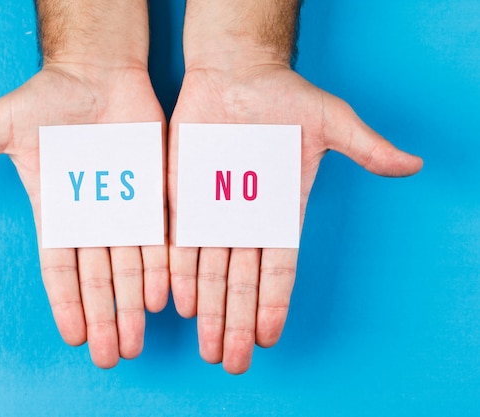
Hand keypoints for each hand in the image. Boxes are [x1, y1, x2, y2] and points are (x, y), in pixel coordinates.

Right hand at [0, 63, 168, 367]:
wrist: (95, 71)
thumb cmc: (47, 97)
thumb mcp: (1, 125)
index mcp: (57, 211)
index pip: (60, 268)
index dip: (67, 304)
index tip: (73, 337)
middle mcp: (93, 217)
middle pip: (100, 278)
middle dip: (105, 318)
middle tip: (113, 355)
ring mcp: (124, 207)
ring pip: (131, 266)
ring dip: (134, 305)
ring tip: (138, 341)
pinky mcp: (153, 192)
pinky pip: (159, 236)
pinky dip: (162, 267)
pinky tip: (164, 297)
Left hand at [168, 64, 422, 373]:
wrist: (236, 73)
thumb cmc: (285, 97)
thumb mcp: (330, 120)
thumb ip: (364, 146)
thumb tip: (412, 164)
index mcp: (279, 211)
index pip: (278, 267)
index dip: (273, 303)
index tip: (268, 337)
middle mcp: (244, 219)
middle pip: (240, 281)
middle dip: (236, 322)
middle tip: (231, 360)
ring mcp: (211, 209)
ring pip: (208, 270)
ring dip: (208, 310)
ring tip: (206, 347)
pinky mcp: (182, 196)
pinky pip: (178, 240)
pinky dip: (178, 272)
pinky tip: (179, 303)